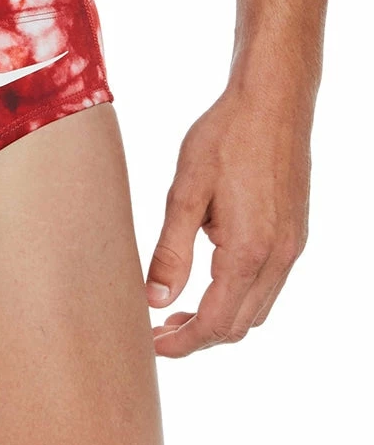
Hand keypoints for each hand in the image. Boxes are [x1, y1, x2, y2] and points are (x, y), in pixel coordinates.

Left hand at [145, 85, 310, 356]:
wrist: (273, 99)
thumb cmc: (224, 137)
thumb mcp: (184, 193)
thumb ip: (171, 251)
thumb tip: (156, 300)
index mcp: (247, 252)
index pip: (213, 324)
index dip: (180, 344)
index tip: (149, 345)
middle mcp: (278, 257)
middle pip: (237, 326)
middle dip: (196, 338)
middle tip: (155, 330)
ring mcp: (291, 246)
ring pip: (256, 309)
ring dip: (217, 319)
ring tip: (176, 310)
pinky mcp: (294, 234)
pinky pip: (268, 285)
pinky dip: (237, 297)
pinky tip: (207, 279)